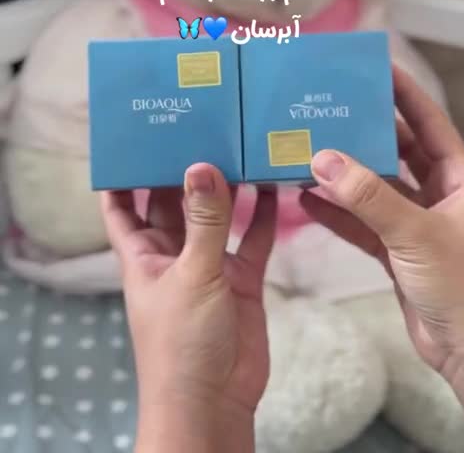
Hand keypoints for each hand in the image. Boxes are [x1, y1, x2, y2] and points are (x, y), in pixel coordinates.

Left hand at [101, 164, 276, 452]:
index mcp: (143, 253)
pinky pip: (251, 238)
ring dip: (225, 188)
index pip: (122, 206)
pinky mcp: (240, 278)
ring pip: (216, 216)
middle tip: (198, 129)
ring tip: (238, 148)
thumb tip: (201, 167)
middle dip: (181, 171)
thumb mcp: (191, 275)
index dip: (123, 175)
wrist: (214, 401)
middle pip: (172, 202)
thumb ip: (203, 222)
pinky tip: (273, 187)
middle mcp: (173, 253)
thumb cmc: (181, 342)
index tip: (135, 140)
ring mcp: (208, 264)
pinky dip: (262, 215)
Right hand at [301, 67, 463, 424]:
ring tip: (308, 153)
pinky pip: (361, 223)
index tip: (376, 70)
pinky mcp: (396, 251)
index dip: (405, 94)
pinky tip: (307, 201)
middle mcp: (438, 195)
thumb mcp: (417, 233)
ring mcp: (414, 223)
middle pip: (396, 151)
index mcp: (459, 179)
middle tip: (329, 110)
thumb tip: (324, 160)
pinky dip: (336, 213)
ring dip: (343, 176)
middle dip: (364, 133)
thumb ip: (370, 197)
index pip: (430, 123)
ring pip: (373, 188)